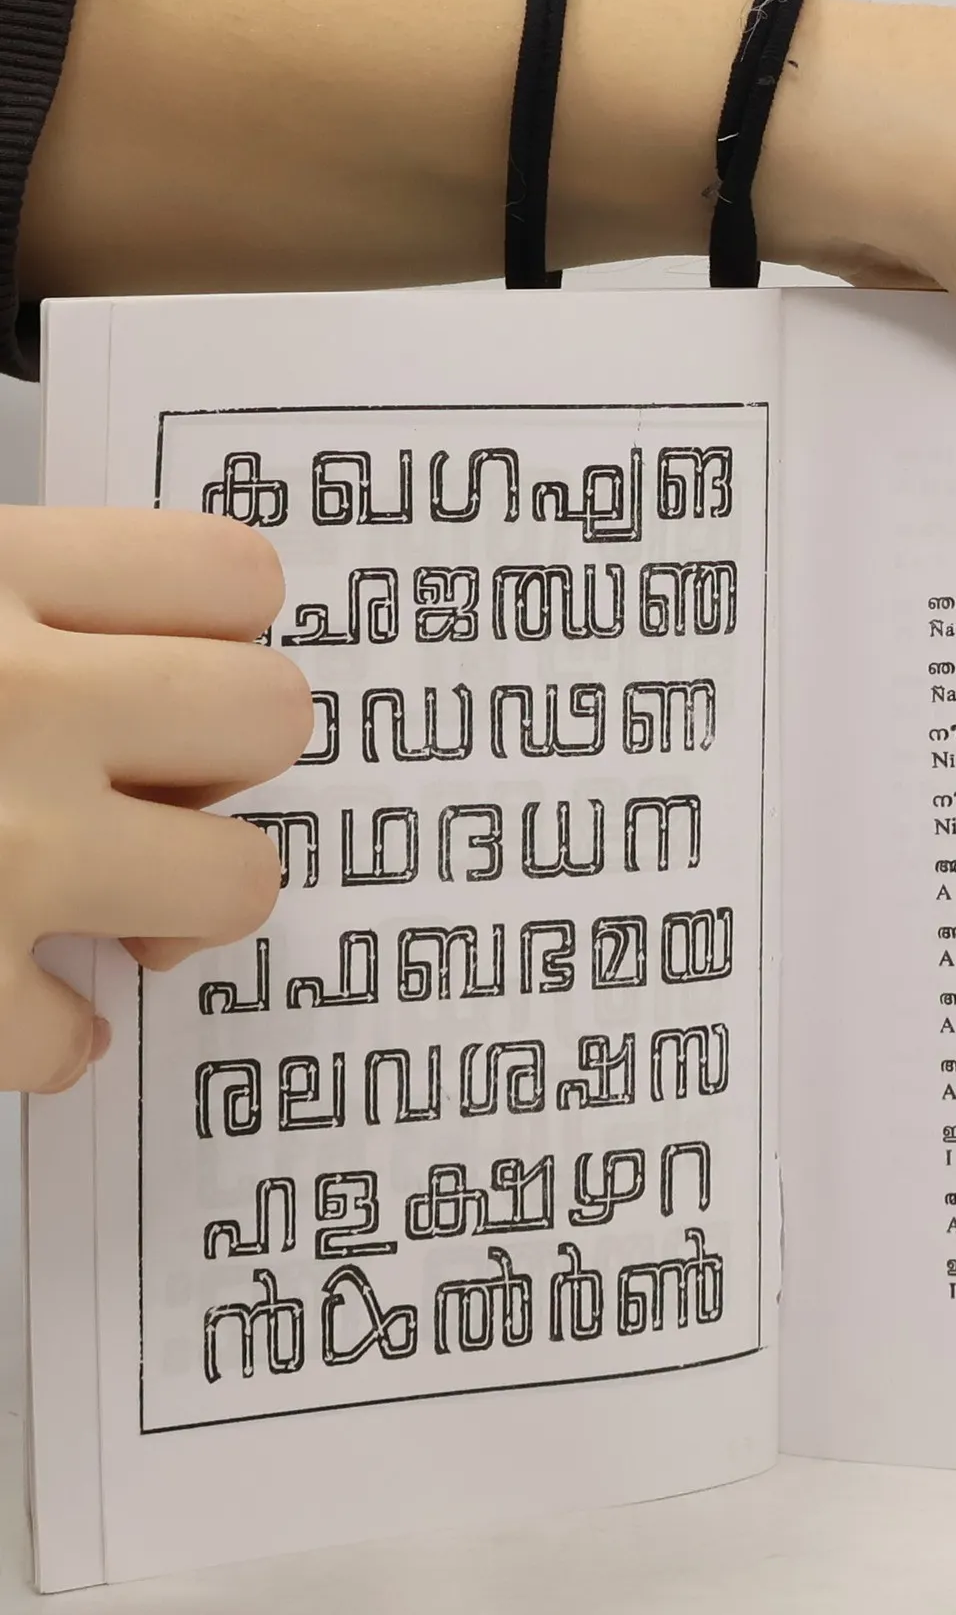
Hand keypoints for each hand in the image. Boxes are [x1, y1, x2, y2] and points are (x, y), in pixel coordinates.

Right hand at [0, 507, 310, 1093]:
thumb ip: (25, 603)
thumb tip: (143, 644)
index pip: (230, 576)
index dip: (217, 630)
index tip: (176, 658)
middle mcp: (13, 700)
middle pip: (271, 715)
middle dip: (224, 761)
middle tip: (150, 783)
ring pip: (236, 881)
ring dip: (180, 903)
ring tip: (102, 900)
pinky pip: (71, 1038)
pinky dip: (45, 1038)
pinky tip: (13, 1000)